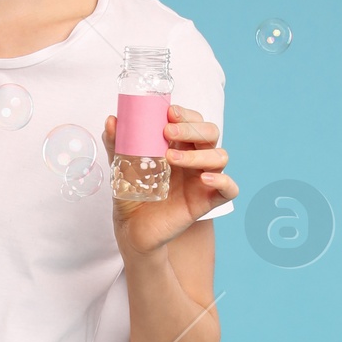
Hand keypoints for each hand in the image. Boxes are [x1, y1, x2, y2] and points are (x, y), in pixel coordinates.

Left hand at [101, 104, 238, 252]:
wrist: (132, 228)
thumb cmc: (132, 194)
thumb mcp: (121, 167)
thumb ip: (117, 144)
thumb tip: (111, 121)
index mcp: (179, 145)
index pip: (193, 120)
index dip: (186, 114)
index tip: (169, 112)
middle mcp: (195, 158)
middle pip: (210, 133)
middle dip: (192, 128)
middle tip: (168, 132)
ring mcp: (203, 179)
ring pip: (220, 156)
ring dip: (199, 154)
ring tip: (171, 159)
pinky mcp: (207, 201)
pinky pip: (229, 189)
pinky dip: (223, 181)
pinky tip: (204, 179)